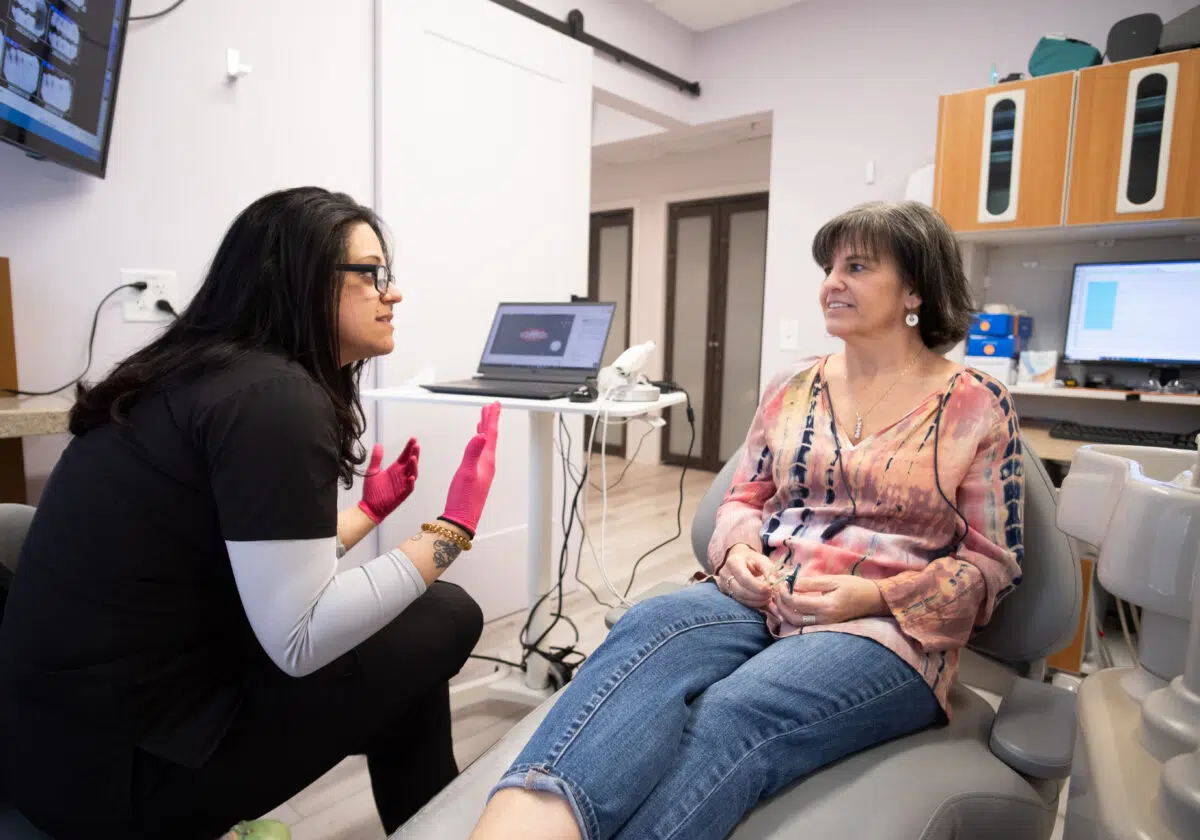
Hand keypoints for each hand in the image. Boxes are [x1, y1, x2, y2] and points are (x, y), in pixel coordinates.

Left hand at [357, 439, 419, 523]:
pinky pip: (409, 488)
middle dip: (414, 454)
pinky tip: (410, 476)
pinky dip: (411, 482)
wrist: (369, 507)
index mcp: (395, 469)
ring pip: (413, 474)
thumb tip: (378, 445)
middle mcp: (401, 476)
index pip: (404, 456)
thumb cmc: (372, 491)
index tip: (413, 439)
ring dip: (414, 466)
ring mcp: (402, 485)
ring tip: (413, 458)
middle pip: (411, 463)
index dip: (409, 448)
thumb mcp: (372, 471)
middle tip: (416, 446)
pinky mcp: (401, 495)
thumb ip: (377, 458)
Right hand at [441, 402, 500, 535]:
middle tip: (491, 406)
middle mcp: (488, 464)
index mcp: (487, 461)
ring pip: (485, 444)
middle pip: (490, 437)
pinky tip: (476, 443)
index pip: (491, 434)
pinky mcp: (477, 475)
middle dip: (490, 420)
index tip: (494, 405)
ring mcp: (483, 469)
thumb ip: (472, 453)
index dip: (492, 418)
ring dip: (485, 430)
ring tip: (483, 419)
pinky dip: (479, 443)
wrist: (461, 519)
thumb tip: (480, 435)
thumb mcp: (466, 473)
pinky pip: (480, 452)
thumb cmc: (463, 499)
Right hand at [716, 545, 774, 607]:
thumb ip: (769, 570)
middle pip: (740, 590)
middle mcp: (725, 574)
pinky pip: (740, 603)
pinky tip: (762, 601)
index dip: (757, 586)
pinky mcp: (727, 594)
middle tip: (770, 595)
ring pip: (740, 599)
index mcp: (733, 562)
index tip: (769, 589)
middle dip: (758, 596)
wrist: (740, 561)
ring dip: (756, 602)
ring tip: (768, 598)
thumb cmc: (752, 560)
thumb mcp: (762, 560)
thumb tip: (774, 582)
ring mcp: (724, 586)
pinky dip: (753, 604)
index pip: (744, 578)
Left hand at [773, 575, 886, 626]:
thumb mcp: (833, 580)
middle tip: (777, 591)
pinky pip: (803, 624)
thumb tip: (791, 583)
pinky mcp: (825, 625)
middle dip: (780, 604)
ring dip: (784, 611)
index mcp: (826, 606)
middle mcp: (823, 619)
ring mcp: (824, 624)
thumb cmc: (855, 587)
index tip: (782, 582)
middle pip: (792, 617)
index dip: (784, 593)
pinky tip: (789, 605)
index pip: (796, 602)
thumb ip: (811, 583)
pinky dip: (793, 615)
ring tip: (780, 597)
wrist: (873, 600)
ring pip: (796, 623)